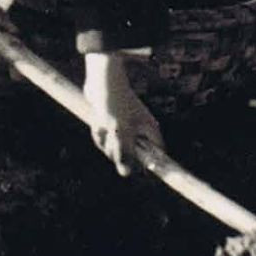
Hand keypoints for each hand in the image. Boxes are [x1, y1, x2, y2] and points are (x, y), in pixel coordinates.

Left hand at [84, 53, 164, 176]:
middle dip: (115, 150)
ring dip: (104, 141)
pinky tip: (97, 122)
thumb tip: (127, 174)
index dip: (150, 166)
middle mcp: (140, 130)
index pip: (157, 154)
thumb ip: (124, 153)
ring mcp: (126, 128)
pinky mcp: (113, 125)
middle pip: (131, 156)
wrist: (101, 80)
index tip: (140, 176)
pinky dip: (99, 134)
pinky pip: (106, 140)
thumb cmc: (114, 103)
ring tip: (102, 125)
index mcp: (149, 130)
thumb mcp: (119, 131)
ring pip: (114, 148)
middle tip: (110, 138)